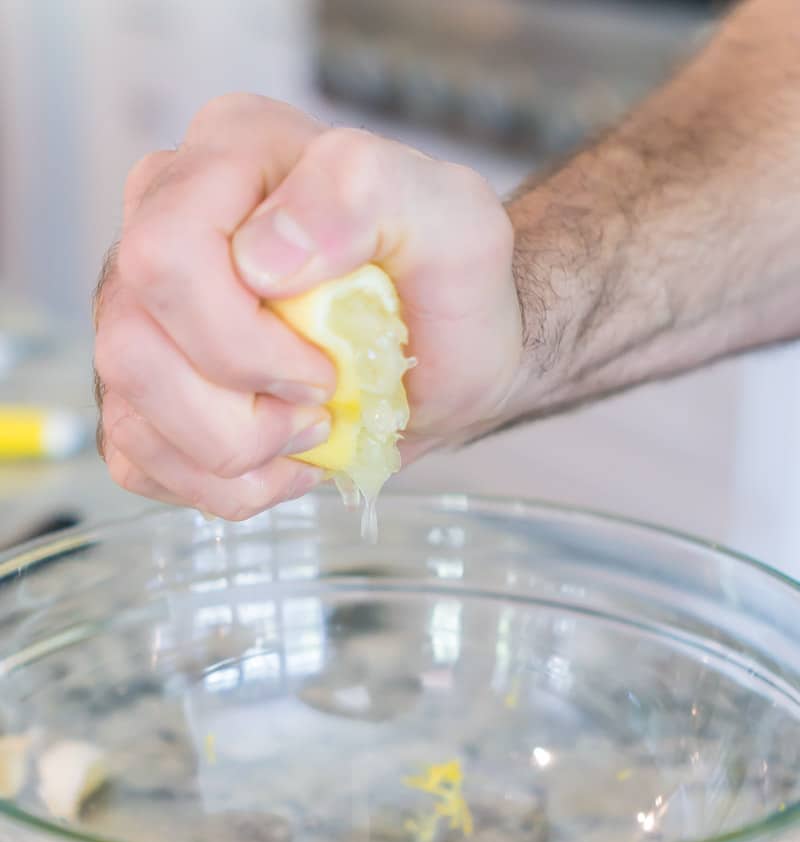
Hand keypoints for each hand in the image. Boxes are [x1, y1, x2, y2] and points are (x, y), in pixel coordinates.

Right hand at [94, 94, 521, 519]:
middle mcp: (161, 223)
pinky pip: (141, 460)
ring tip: (307, 434)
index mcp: (227, 157)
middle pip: (132, 346)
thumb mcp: (452, 220)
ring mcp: (141, 308)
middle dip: (238, 412)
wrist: (457, 356)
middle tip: (320, 405)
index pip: (165, 254)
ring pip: (131, 415)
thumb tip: (259, 256)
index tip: (325, 366)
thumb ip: (364, 193)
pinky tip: (280, 460)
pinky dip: (222, 486)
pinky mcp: (143, 386)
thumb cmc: (451, 287)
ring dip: (234, 456)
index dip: (240, 339)